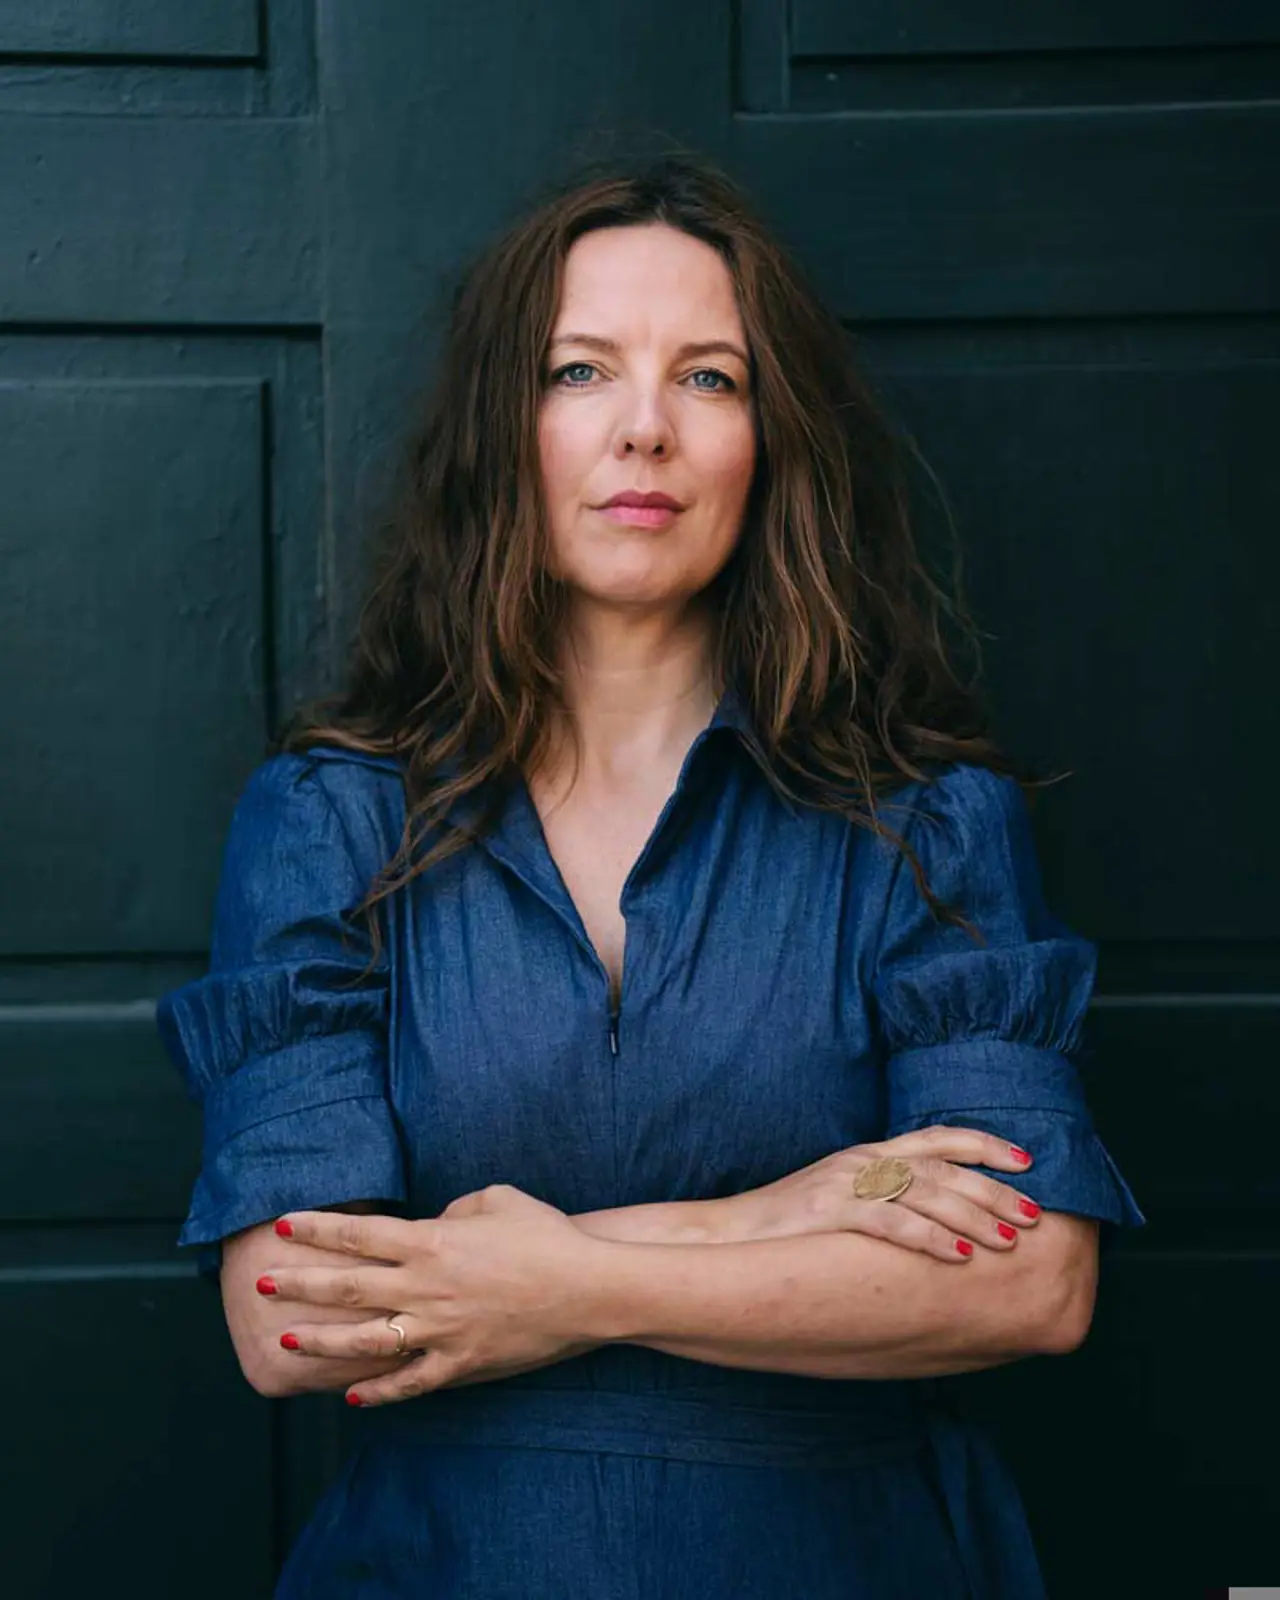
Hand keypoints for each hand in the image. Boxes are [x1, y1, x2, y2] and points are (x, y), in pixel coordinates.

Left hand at [261, 1184, 613, 1405]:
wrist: (588, 1289)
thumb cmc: (546, 1235)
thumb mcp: (498, 1198)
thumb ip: (455, 1208)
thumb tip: (435, 1222)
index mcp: (432, 1241)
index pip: (358, 1234)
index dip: (317, 1229)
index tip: (283, 1224)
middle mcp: (425, 1287)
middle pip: (348, 1286)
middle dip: (299, 1283)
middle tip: (262, 1281)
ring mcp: (439, 1330)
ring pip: (365, 1340)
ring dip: (321, 1341)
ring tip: (288, 1340)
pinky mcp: (459, 1364)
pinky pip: (408, 1383)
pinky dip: (377, 1392)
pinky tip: (350, 1396)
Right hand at [716, 1126, 1041, 1260]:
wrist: (727, 1236)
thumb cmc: (788, 1228)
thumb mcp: (841, 1198)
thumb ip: (884, 1198)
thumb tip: (937, 1219)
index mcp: (869, 1154)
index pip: (938, 1138)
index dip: (985, 1146)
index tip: (1028, 1161)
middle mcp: (863, 1160)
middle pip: (942, 1168)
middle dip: (993, 1189)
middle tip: (1035, 1213)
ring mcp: (845, 1183)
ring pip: (924, 1193)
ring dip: (973, 1215)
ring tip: (1010, 1240)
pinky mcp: (828, 1212)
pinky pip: (890, 1223)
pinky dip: (929, 1239)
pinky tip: (959, 1256)